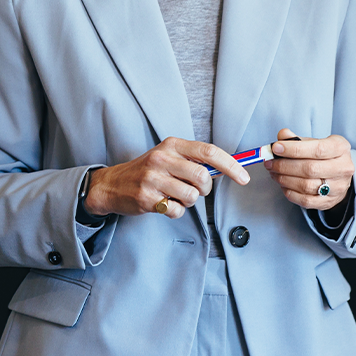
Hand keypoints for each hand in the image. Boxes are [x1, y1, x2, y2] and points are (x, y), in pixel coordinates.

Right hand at [85, 138, 249, 219]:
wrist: (112, 184)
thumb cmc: (147, 171)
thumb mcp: (168, 156)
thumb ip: (193, 160)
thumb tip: (227, 169)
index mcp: (171, 145)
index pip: (208, 152)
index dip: (230, 165)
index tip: (244, 178)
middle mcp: (162, 158)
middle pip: (202, 177)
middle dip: (205, 189)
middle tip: (196, 190)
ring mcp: (152, 178)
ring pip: (191, 196)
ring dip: (189, 202)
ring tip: (175, 196)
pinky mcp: (146, 198)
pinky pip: (175, 210)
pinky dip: (174, 211)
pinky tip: (163, 203)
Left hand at [262, 128, 353, 209]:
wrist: (339, 174)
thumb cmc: (324, 155)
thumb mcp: (315, 141)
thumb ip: (297, 139)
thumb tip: (282, 135)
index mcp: (340, 148)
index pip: (317, 149)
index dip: (294, 149)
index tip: (276, 148)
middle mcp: (343, 168)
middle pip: (310, 169)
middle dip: (284, 166)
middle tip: (269, 163)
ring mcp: (338, 187)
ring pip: (306, 185)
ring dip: (284, 179)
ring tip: (274, 173)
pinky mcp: (329, 202)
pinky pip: (305, 200)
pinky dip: (290, 192)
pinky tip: (283, 184)